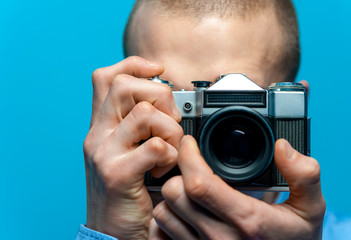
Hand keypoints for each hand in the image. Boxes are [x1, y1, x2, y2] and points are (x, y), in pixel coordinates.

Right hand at [83, 56, 182, 238]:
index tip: (158, 71)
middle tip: (169, 124)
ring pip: (145, 113)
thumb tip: (165, 103)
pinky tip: (163, 169)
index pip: (108, 77)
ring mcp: (104, 153)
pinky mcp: (117, 174)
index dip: (134, 65)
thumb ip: (139, 127)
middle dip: (161, 97)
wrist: (111, 233)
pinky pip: (156, 146)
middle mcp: (98, 135)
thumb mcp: (127, 152)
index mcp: (101, 126)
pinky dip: (170, 155)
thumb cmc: (125, 191)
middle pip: (126, 86)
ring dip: (170, 130)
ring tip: (168, 151)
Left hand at [150, 136, 324, 239]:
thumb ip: (304, 176)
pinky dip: (169, 217)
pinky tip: (184, 209)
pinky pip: (162, 233)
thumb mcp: (310, 209)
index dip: (188, 156)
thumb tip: (282, 147)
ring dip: (172, 195)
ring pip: (164, 213)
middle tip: (190, 164)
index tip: (190, 142)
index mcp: (246, 220)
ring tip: (188, 187)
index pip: (198, 183)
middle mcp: (219, 238)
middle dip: (178, 172)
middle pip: (174, 194)